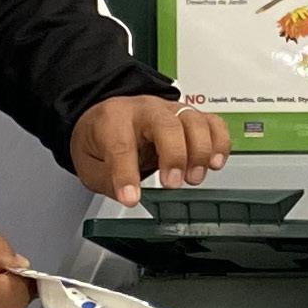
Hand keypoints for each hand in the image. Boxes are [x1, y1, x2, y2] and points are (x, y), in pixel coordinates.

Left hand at [71, 95, 232, 204]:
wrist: (109, 114)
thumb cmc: (101, 136)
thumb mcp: (88, 163)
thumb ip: (108, 181)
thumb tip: (132, 195)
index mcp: (112, 119)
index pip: (120, 145)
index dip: (126, 174)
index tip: (131, 197)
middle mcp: (145, 110)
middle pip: (165, 125)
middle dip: (173, 156)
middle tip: (172, 184)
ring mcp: (171, 110)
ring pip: (193, 120)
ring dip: (199, 151)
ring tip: (194, 178)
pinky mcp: (190, 116)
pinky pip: (213, 123)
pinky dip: (219, 143)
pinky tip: (214, 163)